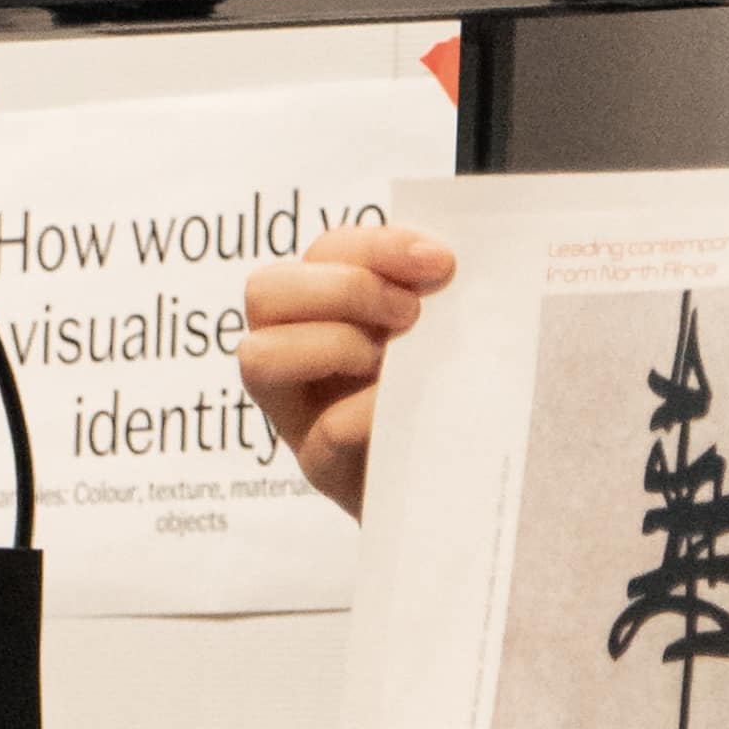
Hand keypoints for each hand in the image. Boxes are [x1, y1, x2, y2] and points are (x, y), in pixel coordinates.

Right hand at [237, 227, 456, 515]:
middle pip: (265, 291)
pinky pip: (325, 430)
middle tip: (411, 314)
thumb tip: (461, 260)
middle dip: (345, 289)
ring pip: (258, 357)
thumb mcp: (450, 330)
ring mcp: (298, 414)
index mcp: (328, 308)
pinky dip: (369, 410)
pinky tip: (409, 408)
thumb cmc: (458, 396)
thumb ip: (442, 293)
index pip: (325, 252)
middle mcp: (296, 354)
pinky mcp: (322, 470)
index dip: (376, 247)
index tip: (441, 262)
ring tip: (391, 363)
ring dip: (333, 344)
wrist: (471, 481)